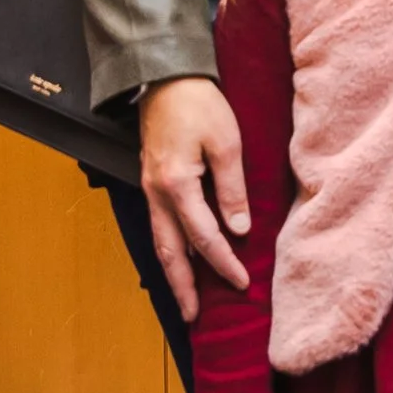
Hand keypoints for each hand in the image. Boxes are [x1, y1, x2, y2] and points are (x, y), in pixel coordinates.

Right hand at [142, 75, 249, 317]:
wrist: (165, 76)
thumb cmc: (199, 103)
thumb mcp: (226, 142)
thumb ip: (231, 188)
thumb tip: (238, 229)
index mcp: (177, 185)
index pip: (203, 237)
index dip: (224, 262)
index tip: (242, 282)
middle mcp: (157, 193)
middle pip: (169, 251)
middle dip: (183, 286)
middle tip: (193, 317)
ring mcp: (150, 188)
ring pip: (160, 241)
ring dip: (173, 272)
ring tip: (185, 298)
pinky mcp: (151, 182)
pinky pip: (159, 225)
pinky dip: (169, 248)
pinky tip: (180, 258)